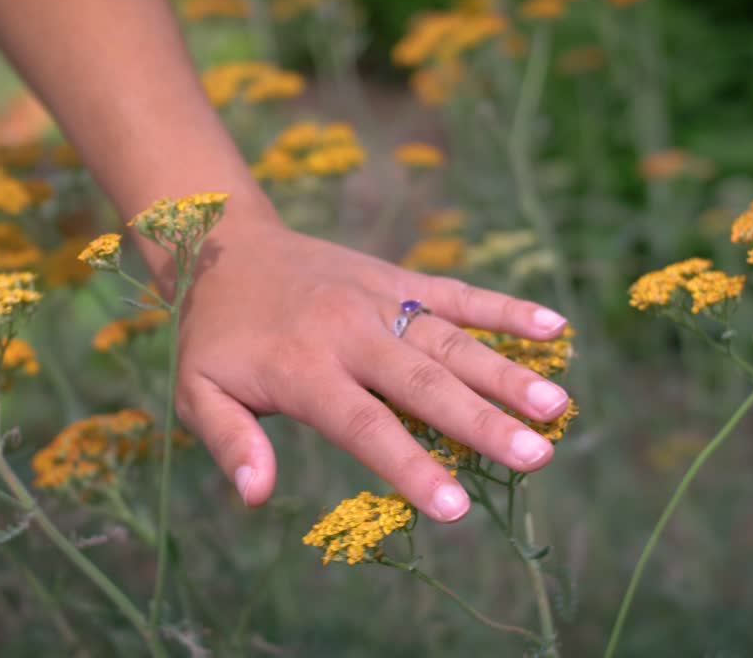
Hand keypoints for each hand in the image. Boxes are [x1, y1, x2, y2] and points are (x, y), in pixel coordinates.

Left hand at [173, 219, 570, 522]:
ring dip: (506, 372)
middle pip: (424, 383)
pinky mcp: (396, 277)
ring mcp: (379, 299)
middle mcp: (350, 333)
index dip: (410, 465)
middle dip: (483, 422)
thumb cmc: (214, 336)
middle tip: (538, 456)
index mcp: (303, 369)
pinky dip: (504, 308)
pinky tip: (554, 325)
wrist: (225, 244)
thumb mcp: (196, 392)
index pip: (364, 424)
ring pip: (450, 340)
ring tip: (557, 406)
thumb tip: (256, 494)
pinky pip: (456, 292)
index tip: (455, 509)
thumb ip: (230, 441)